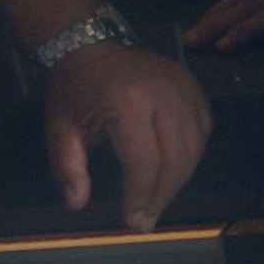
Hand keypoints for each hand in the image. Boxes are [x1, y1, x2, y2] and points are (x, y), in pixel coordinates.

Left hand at [39, 39, 210, 225]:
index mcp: (127, 102)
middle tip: (148, 218)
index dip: (142, 195)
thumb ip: (68, 167)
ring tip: (159, 200)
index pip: (145, 161)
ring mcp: (184, 87)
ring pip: (196, 147)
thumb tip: (77, 204)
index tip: (133, 219)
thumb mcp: (60, 128)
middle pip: (177, 158)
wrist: (88, 44)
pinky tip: (174, 170)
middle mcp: (163, 94)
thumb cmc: (73, 89)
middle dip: (163, 194)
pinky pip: (203, 130)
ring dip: (179, 180)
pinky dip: (192, 155)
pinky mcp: (193, 87)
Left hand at [183, 0, 263, 50]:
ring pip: (240, 13)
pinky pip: (262, 22)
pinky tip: (225, 45)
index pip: (241, 0)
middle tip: (186, 41)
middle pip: (234, 6)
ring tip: (195, 43)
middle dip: (208, 23)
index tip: (200, 27)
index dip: (218, 13)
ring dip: (214, 28)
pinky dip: (242, 33)